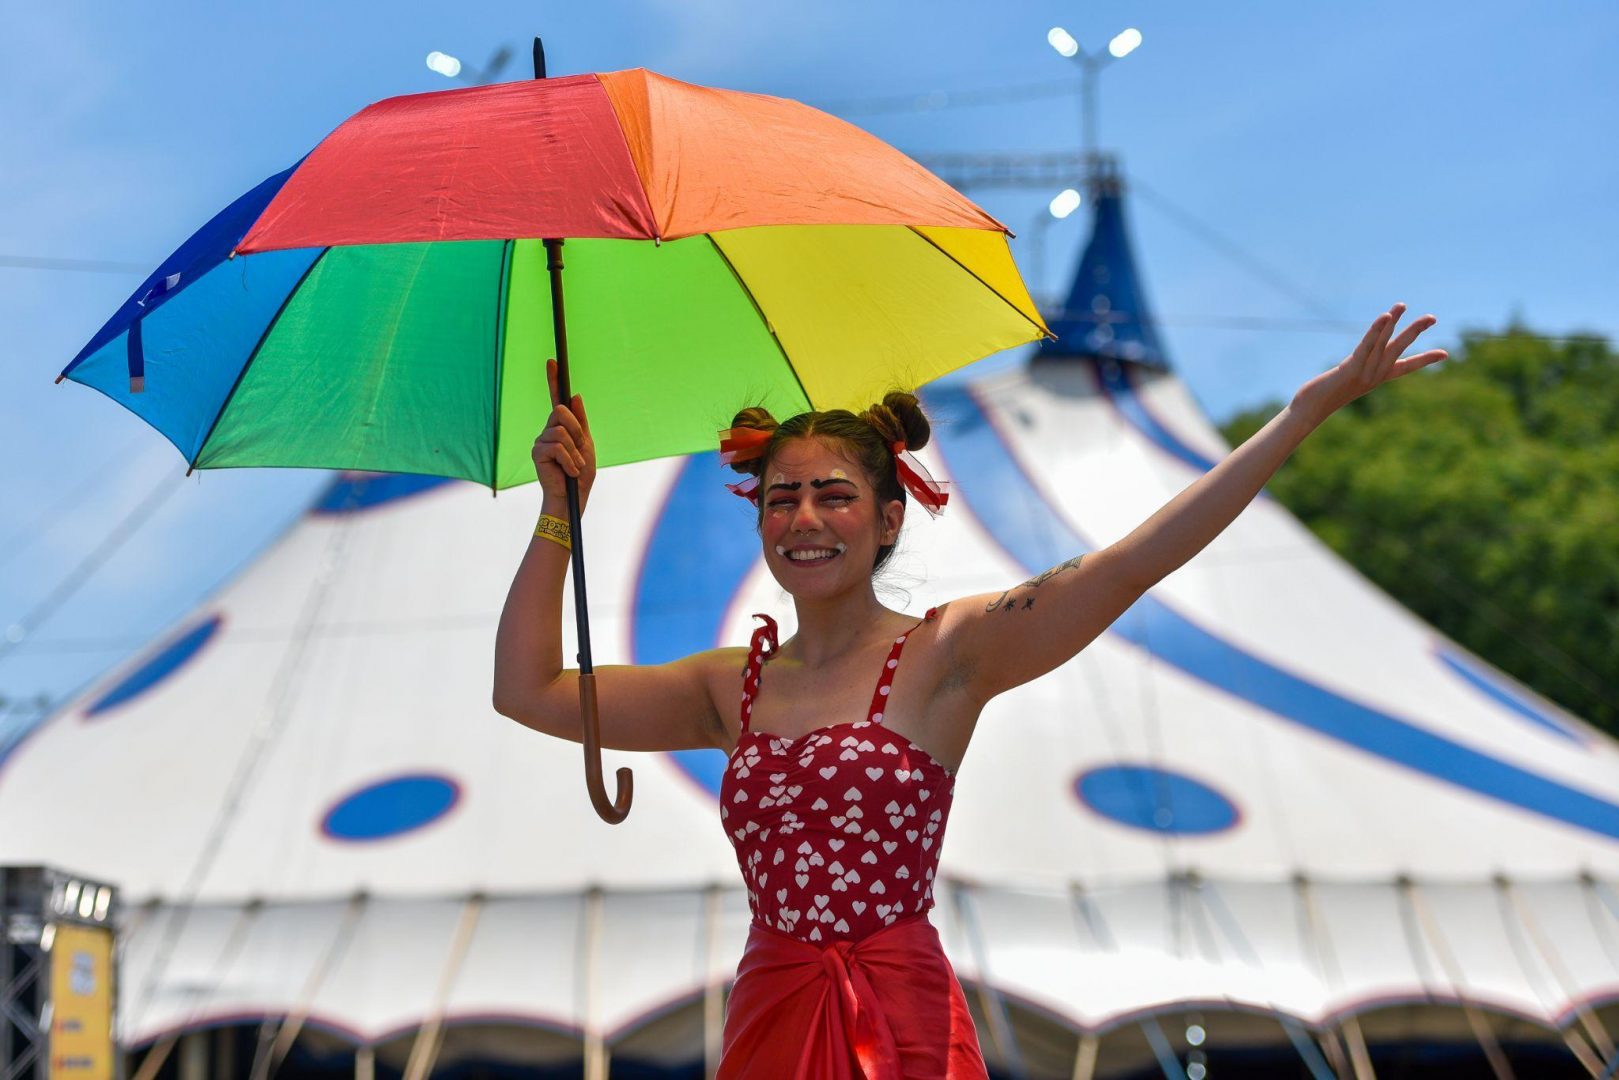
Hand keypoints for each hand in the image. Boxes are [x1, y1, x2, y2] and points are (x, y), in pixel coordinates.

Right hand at [532, 358, 595, 508]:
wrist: (573, 497)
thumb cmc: (581, 473)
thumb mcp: (586, 444)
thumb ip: (580, 421)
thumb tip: (576, 396)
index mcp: (563, 426)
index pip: (557, 398)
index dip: (554, 379)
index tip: (553, 361)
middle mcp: (549, 430)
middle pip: (561, 411)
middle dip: (577, 431)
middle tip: (581, 450)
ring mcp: (541, 440)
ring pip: (561, 431)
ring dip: (575, 450)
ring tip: (575, 465)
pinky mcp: (536, 452)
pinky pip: (557, 446)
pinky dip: (569, 460)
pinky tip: (570, 471)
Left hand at [1292, 303, 1447, 424]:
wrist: (1311, 410)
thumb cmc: (1324, 396)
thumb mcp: (1344, 382)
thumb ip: (1353, 372)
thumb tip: (1357, 365)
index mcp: (1377, 378)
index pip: (1406, 367)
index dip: (1425, 360)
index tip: (1446, 354)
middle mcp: (1375, 375)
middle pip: (1399, 349)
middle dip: (1415, 332)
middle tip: (1432, 317)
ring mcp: (1365, 372)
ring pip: (1383, 343)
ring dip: (1392, 322)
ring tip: (1401, 305)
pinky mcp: (1352, 368)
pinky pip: (1367, 346)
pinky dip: (1377, 330)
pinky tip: (1385, 316)